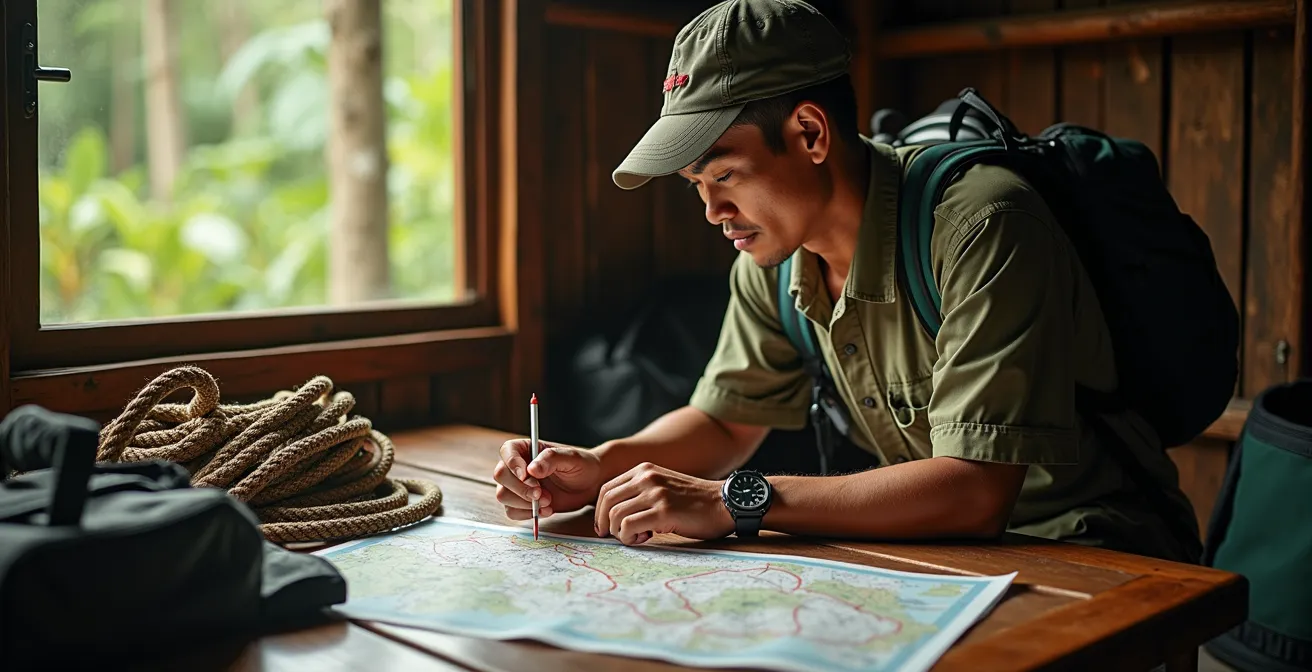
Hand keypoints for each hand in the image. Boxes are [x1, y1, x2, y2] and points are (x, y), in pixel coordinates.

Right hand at [493, 439, 602, 520]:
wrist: (590, 484)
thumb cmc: (581, 465)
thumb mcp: (571, 457)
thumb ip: (551, 459)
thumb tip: (531, 469)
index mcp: (526, 449)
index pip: (507, 451)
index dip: (512, 464)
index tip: (527, 476)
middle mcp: (517, 467)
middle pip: (501, 475)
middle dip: (520, 488)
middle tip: (541, 494)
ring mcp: (517, 486)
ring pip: (503, 495)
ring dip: (524, 503)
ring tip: (548, 502)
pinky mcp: (522, 503)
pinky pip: (512, 511)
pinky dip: (527, 514)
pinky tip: (546, 510)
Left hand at [594, 462, 733, 544]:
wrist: (725, 504)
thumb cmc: (695, 502)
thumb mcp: (664, 486)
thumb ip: (641, 492)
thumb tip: (614, 514)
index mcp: (644, 470)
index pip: (606, 488)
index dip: (599, 510)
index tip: (604, 526)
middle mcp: (647, 477)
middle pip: (606, 501)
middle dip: (603, 523)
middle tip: (611, 536)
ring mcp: (655, 493)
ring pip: (615, 515)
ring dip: (620, 532)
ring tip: (638, 536)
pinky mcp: (663, 511)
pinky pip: (628, 526)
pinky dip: (630, 537)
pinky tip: (645, 538)